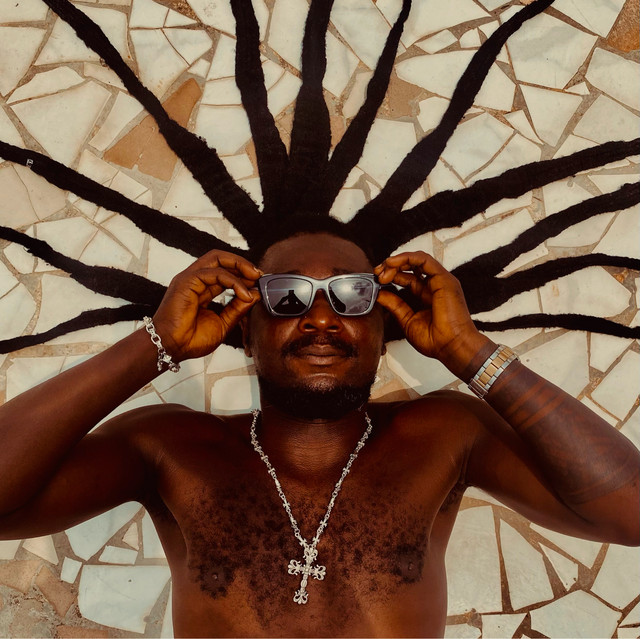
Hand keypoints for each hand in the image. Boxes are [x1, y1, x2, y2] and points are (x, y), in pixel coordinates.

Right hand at [151, 250, 261, 360]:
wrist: (172, 349)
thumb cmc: (191, 340)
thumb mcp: (224, 323)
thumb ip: (238, 308)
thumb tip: (255, 294)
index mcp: (202, 289)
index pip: (223, 270)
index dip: (242, 273)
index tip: (258, 282)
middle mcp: (195, 280)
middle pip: (220, 258)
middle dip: (242, 262)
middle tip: (259, 274)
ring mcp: (189, 279)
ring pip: (217, 259)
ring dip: (239, 266)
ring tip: (254, 278)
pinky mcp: (186, 281)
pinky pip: (214, 273)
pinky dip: (233, 281)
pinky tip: (243, 293)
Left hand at [374, 251, 490, 377]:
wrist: (451, 347)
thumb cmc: (435, 340)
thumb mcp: (407, 320)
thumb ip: (394, 305)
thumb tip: (379, 294)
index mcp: (425, 296)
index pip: (406, 278)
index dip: (390, 276)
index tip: (376, 280)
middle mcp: (433, 286)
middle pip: (410, 267)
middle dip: (390, 266)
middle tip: (377, 272)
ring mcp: (440, 281)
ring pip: (416, 260)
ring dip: (397, 261)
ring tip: (383, 269)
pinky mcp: (444, 279)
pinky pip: (424, 260)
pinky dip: (407, 258)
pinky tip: (392, 263)